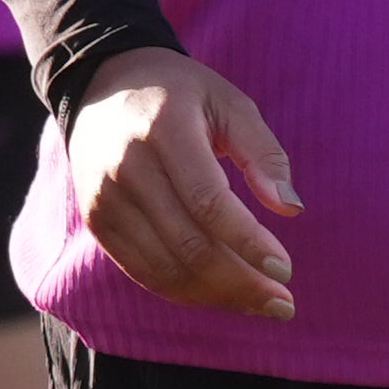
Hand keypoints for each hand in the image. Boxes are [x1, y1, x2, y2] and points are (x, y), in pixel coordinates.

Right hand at [67, 47, 299, 319]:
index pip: (207, 201)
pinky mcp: (97, 220)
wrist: (101, 85)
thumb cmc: (180, 95)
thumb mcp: (228, 103)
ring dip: (218, 295)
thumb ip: (263, 152)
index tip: (285, 269)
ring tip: (260, 302)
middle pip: (188, 244)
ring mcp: (104, 197)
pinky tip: (221, 293)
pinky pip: (143, 271)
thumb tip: (291, 209)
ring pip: (165, 267)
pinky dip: (186, 291)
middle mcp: (126, 167)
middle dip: (241, 282)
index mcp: (163, 129)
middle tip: (283, 302)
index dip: (248, 242)